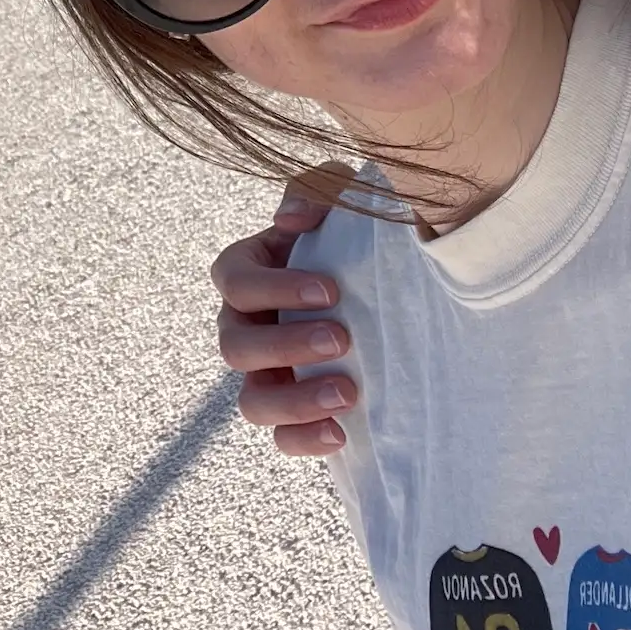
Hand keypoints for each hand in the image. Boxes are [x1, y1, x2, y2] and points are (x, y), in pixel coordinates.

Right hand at [212, 178, 357, 456]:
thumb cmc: (358, 234)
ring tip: (348, 393)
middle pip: (235, 347)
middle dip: (287, 345)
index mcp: (249, 273)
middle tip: (342, 339)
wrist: (396, 288)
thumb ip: (316, 188)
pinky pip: (281, 439)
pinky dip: (304, 440)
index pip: (234, 281)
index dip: (275, 289)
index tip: (331, 290)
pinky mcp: (294, 413)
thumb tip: (292, 220)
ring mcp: (266, 375)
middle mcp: (246, 327)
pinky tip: (341, 433)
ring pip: (252, 402)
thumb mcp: (341, 196)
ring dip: (294, 400)